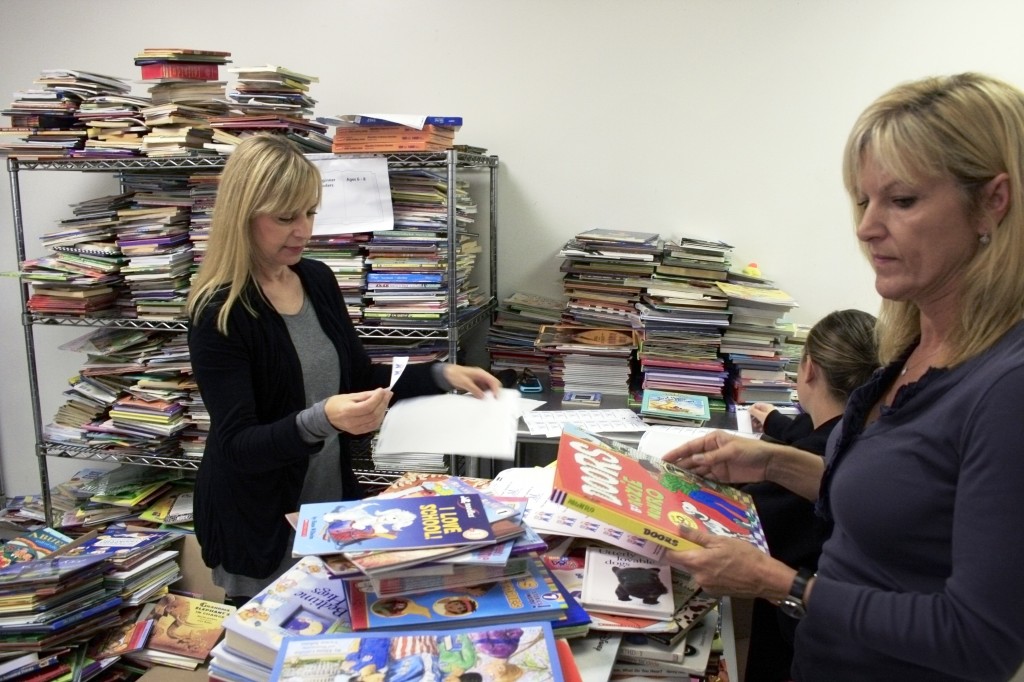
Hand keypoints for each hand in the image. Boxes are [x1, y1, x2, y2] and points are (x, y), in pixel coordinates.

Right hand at [324, 388, 391, 434]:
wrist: (328, 416)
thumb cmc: (338, 403)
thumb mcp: (350, 396)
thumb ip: (366, 395)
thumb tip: (381, 392)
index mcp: (348, 411)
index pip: (367, 406)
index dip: (377, 398)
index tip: (382, 390)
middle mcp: (352, 422)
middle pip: (373, 414)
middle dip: (383, 403)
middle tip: (387, 394)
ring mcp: (355, 429)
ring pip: (375, 421)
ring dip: (383, 410)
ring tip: (385, 401)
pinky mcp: (358, 432)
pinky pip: (373, 426)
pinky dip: (379, 418)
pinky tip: (381, 410)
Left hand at [441, 365, 502, 398]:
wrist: (446, 373)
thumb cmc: (454, 374)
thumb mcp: (464, 382)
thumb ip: (474, 389)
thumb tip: (482, 396)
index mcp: (480, 373)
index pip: (492, 380)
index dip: (496, 389)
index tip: (497, 397)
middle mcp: (481, 376)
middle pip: (492, 384)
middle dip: (494, 392)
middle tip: (494, 401)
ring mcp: (478, 381)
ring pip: (488, 388)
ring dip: (488, 395)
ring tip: (487, 402)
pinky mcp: (475, 385)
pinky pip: (482, 390)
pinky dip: (482, 395)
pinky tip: (481, 400)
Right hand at [662, 429, 771, 483]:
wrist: (768, 463)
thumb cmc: (750, 450)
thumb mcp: (731, 450)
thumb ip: (712, 457)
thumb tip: (693, 460)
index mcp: (711, 440)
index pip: (691, 447)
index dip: (677, 453)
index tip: (664, 459)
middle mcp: (710, 452)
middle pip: (692, 460)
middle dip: (679, 466)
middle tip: (665, 474)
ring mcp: (715, 465)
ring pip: (697, 470)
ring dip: (687, 475)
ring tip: (674, 483)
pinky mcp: (721, 476)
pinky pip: (707, 479)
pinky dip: (699, 483)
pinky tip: (689, 487)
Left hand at [667, 525, 793, 599]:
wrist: (764, 578)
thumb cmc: (744, 556)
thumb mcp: (721, 541)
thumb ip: (698, 537)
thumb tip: (679, 529)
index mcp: (697, 562)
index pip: (672, 556)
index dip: (669, 547)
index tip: (670, 539)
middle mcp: (697, 577)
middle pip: (684, 563)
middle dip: (689, 553)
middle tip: (699, 542)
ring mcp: (706, 587)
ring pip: (696, 571)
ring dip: (700, 563)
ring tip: (716, 554)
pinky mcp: (715, 592)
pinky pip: (705, 579)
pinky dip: (709, 572)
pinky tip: (723, 566)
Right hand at [748, 402, 775, 431]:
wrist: (778, 427)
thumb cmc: (769, 419)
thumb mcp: (760, 415)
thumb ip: (753, 411)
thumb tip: (749, 409)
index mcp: (766, 406)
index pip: (757, 405)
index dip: (751, 408)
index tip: (748, 413)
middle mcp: (768, 411)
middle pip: (758, 412)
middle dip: (754, 417)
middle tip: (751, 421)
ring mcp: (770, 417)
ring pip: (760, 418)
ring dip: (756, 422)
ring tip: (755, 426)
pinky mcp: (771, 422)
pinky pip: (764, 423)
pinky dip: (761, 426)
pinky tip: (759, 429)